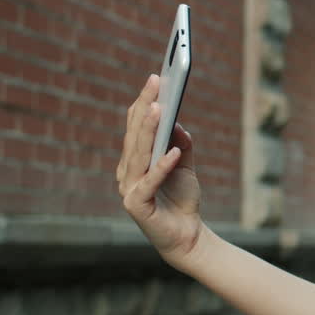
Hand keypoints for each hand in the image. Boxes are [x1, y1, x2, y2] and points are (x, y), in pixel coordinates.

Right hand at [116, 74, 204, 268]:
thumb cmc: (182, 200)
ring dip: (148, 130)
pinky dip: (162, 166)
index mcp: (134, 161)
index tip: (155, 79)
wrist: (188, 236)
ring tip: (158, 108)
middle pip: (134, 135)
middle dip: (145, 106)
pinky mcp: (137, 205)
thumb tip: (177, 121)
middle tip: (156, 82)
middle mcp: (126, 172)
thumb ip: (182, 144)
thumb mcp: (186, 167)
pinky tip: (173, 152)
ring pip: (138, 154)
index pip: (136, 126)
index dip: (144, 102)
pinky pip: (150, 181)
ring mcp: (129, 189)